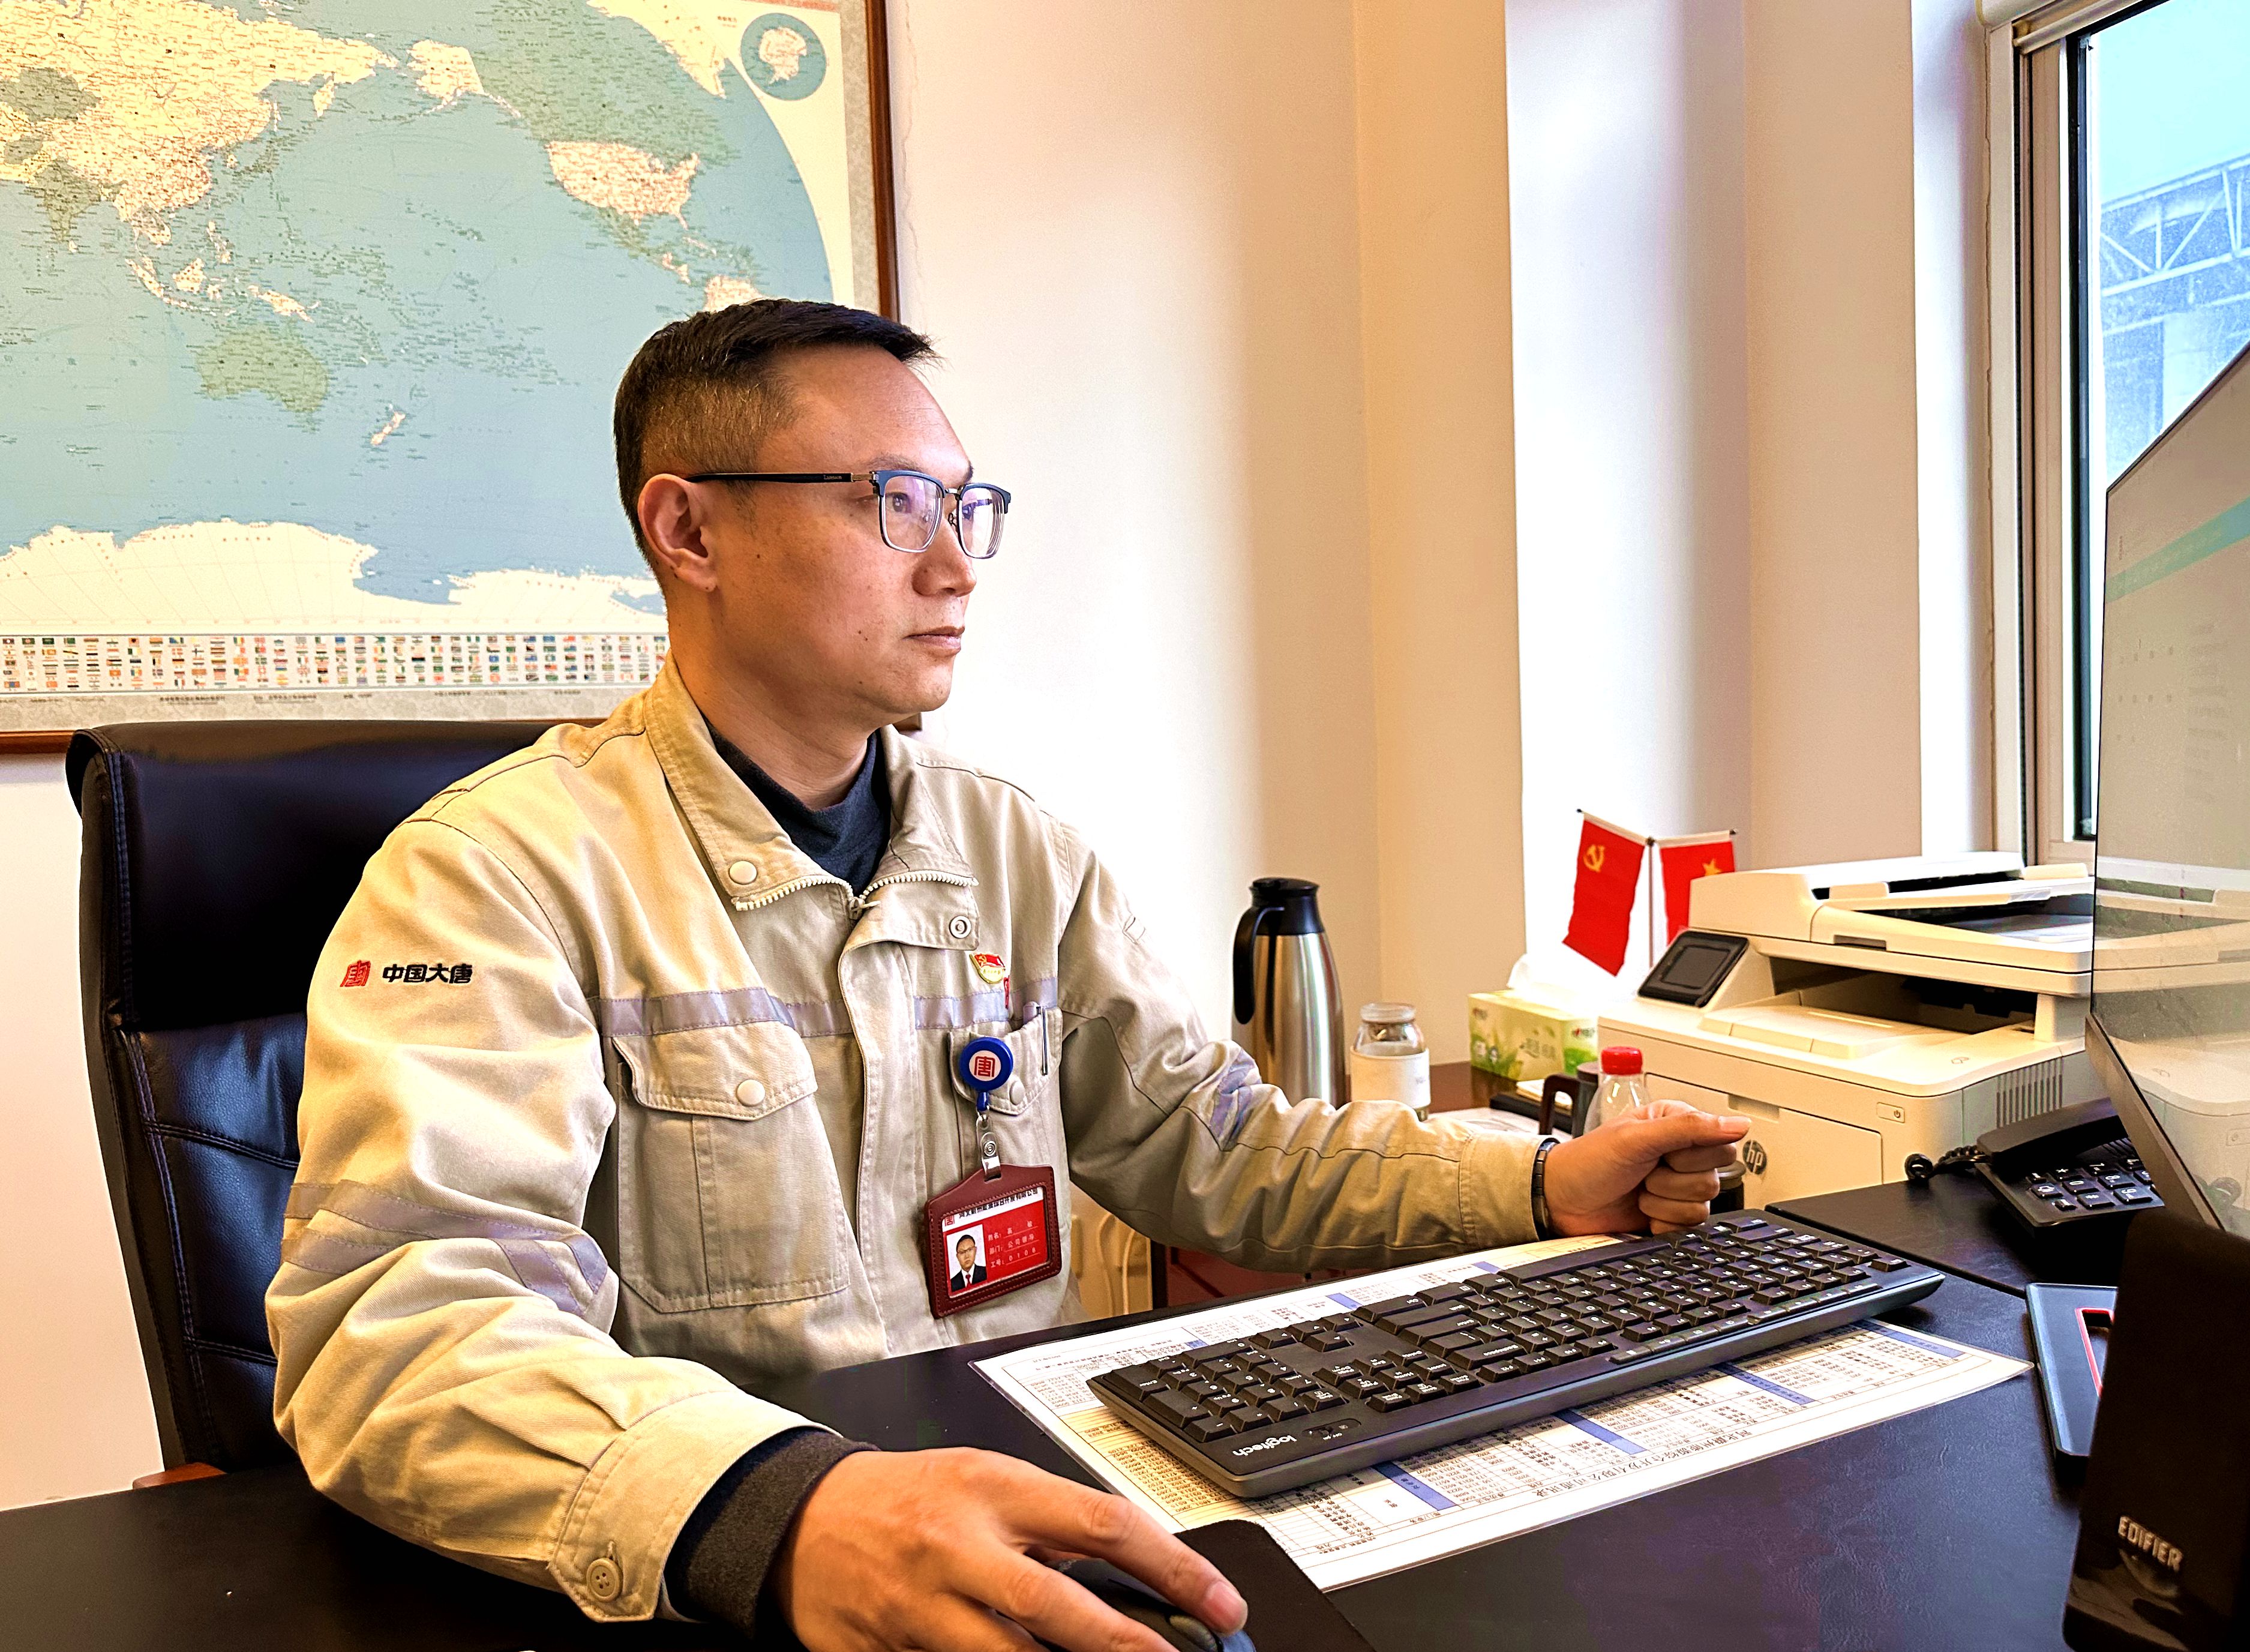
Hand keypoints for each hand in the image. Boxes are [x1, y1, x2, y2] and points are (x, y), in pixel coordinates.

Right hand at [771, 1447, 1246, 1650]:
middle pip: (1054, 1606)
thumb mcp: (987, 1483)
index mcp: (993, 1488)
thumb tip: (1143, 1578)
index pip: (1102, 1524)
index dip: (1174, 1568)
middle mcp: (958, 1546)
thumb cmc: (911, 1498)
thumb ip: (1055, 1526)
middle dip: (1125, 1647)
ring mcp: (918, 1608)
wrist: (801, 1515)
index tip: (1220, 1603)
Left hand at [1541, 1100, 1750, 1234]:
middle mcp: (1681, 1155)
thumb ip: (1688, 1128)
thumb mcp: (1636, 1137)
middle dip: (1673, 1181)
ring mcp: (1677, 1187)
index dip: (1692, 1156)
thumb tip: (1738, 1123)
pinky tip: (1642, 1212)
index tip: (1663, 1153)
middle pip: (1714, 1178)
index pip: (1721, 1144)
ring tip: (1639, 1192)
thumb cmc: (1588, 1162)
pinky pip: (1690, 1227)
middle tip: (1644, 1173)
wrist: (1561, 1201)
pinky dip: (1663, 1223)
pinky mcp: (1671, 1216)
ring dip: (1663, 1203)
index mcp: (1677, 1126)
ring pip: (1703, 1205)